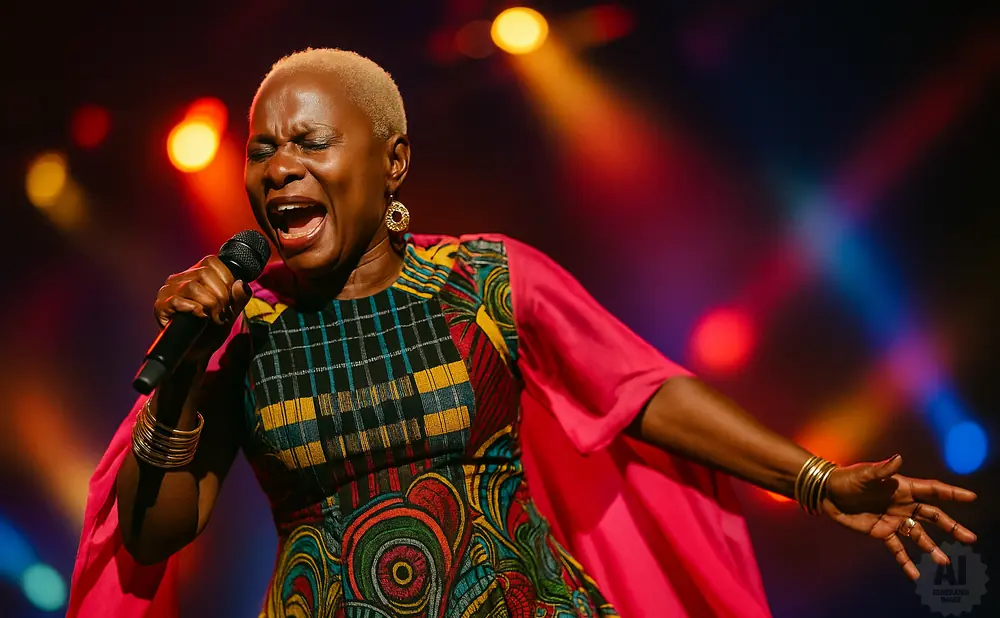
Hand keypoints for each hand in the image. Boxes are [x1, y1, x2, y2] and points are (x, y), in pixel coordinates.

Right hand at [153, 255, 251, 360]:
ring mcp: (167, 292)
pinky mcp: (160, 306)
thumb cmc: (211, 330)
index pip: (212, 262)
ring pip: (193, 286)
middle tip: (223, 312)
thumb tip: (240, 283)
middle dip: (221, 294)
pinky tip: (201, 318)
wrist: (197, 352)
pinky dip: (195, 310)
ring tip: (214, 316)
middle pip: (205, 273)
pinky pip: (178, 301)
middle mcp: (179, 279)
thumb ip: (239, 297)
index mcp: (195, 274)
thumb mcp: (231, 311)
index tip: (231, 298)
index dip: (227, 278)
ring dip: (210, 303)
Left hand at [821, 454, 976, 579]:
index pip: (932, 490)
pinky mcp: (881, 532)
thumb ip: (883, 470)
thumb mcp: (865, 474)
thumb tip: (898, 459)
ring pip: (919, 536)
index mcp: (902, 487)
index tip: (971, 497)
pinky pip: (897, 549)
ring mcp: (894, 520)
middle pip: (933, 516)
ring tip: (944, 562)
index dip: (952, 493)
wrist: (828, 493)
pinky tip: (915, 575)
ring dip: (931, 548)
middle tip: (970, 539)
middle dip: (951, 527)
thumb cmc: (848, 479)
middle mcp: (903, 505)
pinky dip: (905, 562)